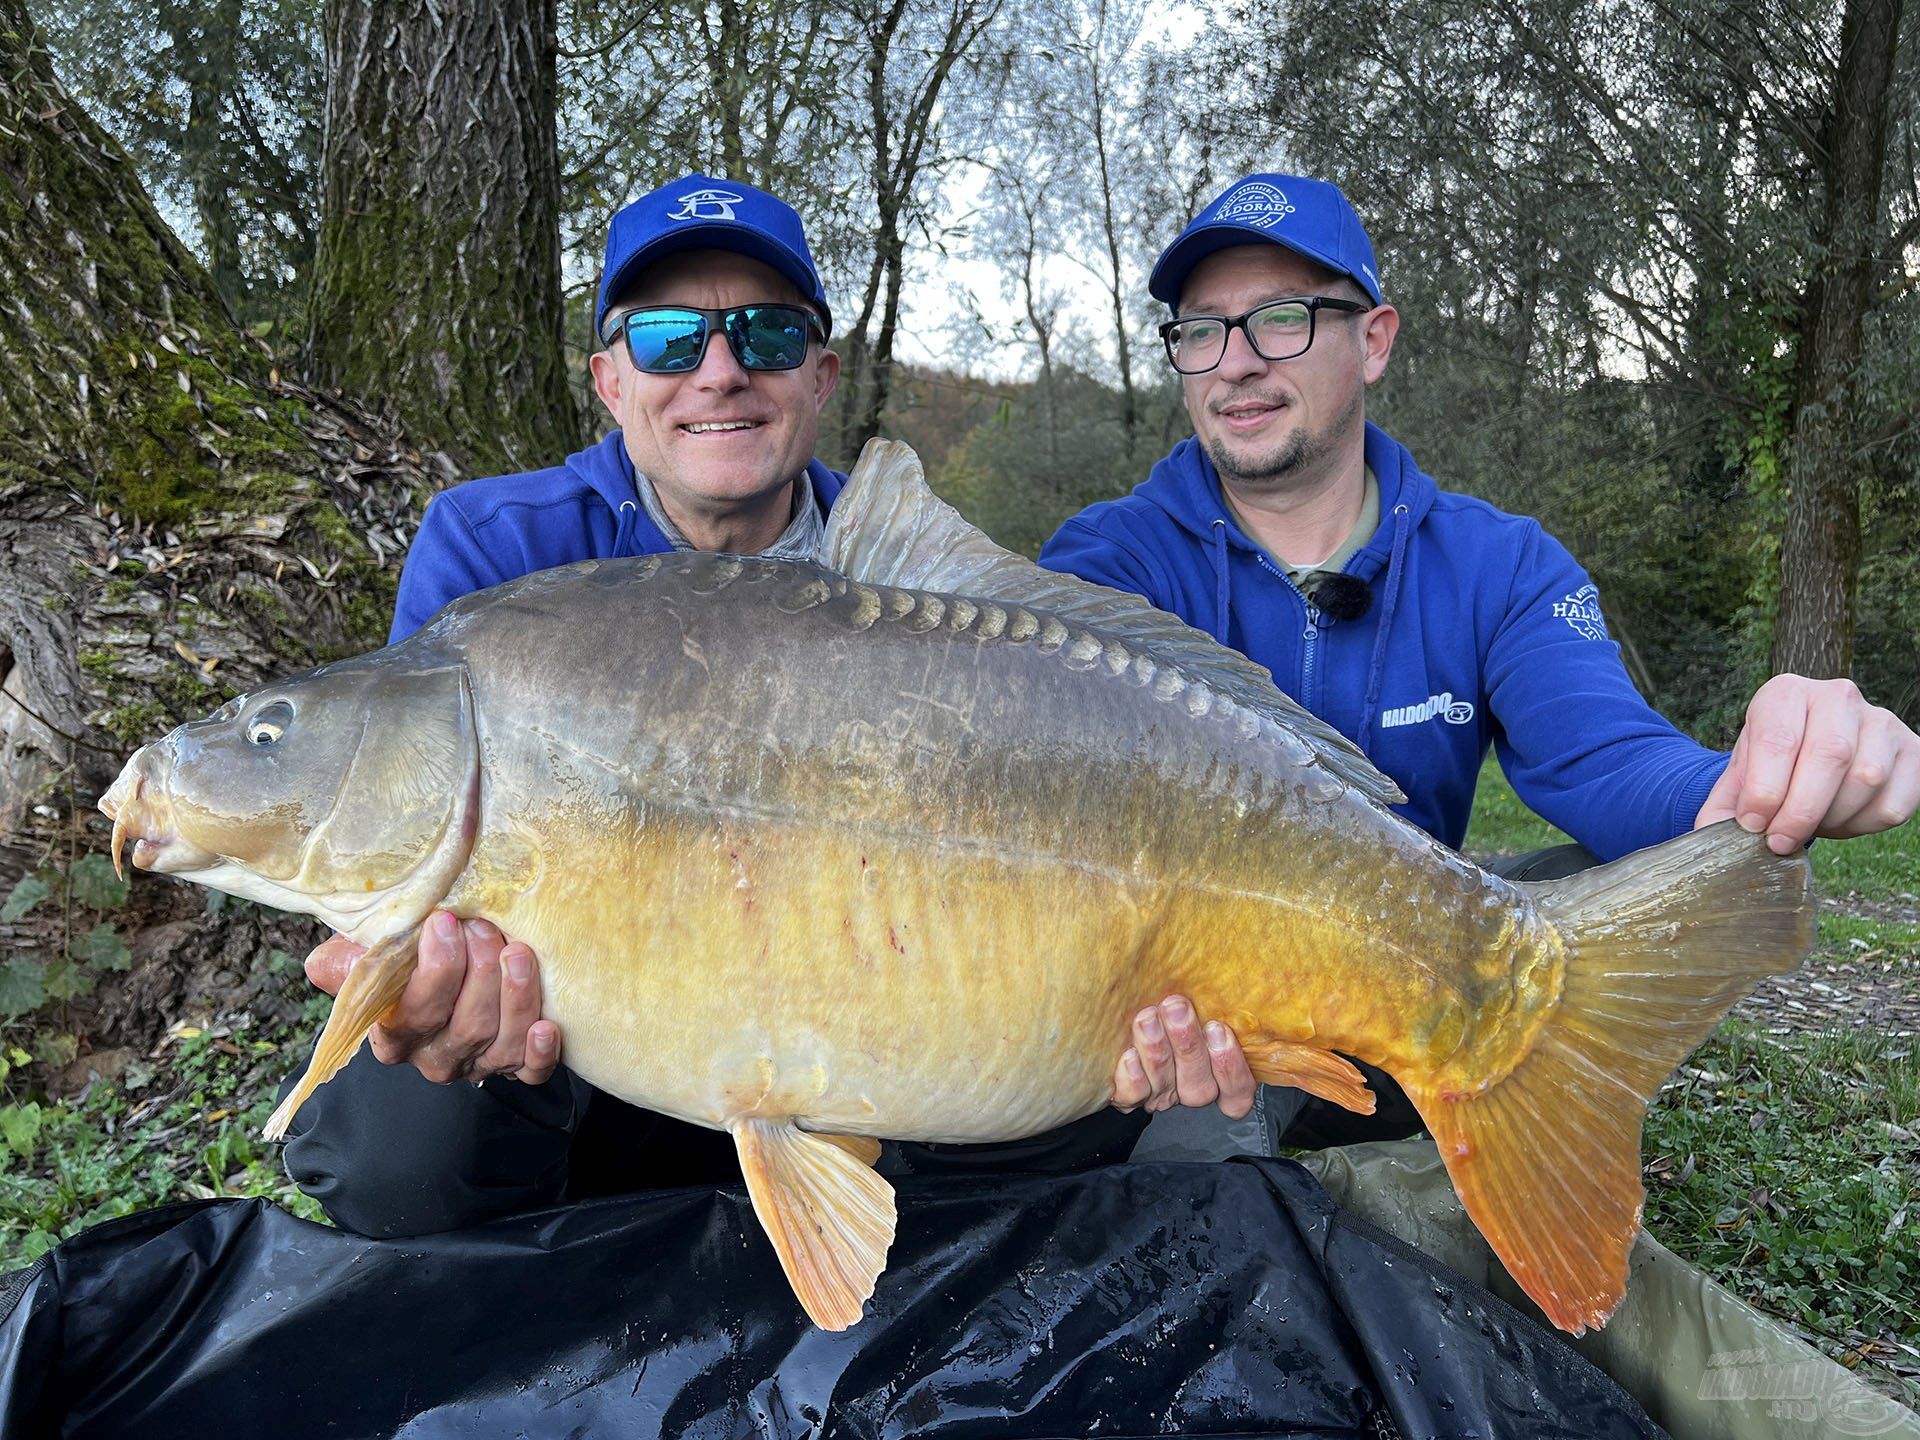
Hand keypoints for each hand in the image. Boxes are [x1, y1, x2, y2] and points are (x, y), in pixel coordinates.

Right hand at [303, 911, 561, 1084]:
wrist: (447, 968)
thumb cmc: (407, 958)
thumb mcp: (368, 955)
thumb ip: (348, 959)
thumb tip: (331, 964)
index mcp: (395, 1036)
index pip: (416, 1013)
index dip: (436, 970)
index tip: (445, 923)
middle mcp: (436, 1058)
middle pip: (467, 1026)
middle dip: (481, 972)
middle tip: (483, 928)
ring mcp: (479, 1064)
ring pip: (501, 1043)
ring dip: (516, 996)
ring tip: (518, 952)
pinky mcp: (517, 1067)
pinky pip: (531, 1072)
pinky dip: (541, 1052)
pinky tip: (548, 1026)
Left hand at [1110, 994, 1255, 1118]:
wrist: (1119, 1013)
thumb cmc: (1172, 1004)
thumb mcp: (1199, 1004)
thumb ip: (1212, 1004)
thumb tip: (1236, 965)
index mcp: (1218, 1077)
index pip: (1237, 1089)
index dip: (1231, 1066)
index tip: (1217, 1028)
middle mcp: (1191, 1088)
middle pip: (1200, 1087)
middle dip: (1188, 1045)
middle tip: (1175, 1008)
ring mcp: (1160, 1096)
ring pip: (1165, 1088)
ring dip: (1157, 1051)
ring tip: (1148, 1018)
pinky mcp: (1128, 1096)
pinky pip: (1132, 1096)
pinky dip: (1132, 1079)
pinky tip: (1129, 1055)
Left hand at [1696, 674, 1919, 852]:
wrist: (1807, 756)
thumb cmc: (1770, 767)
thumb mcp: (1738, 779)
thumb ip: (1722, 808)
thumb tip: (1709, 838)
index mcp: (1786, 692)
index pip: (1778, 740)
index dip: (1764, 791)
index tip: (1752, 825)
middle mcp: (1838, 696)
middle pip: (1829, 756)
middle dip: (1800, 812)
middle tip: (1779, 842)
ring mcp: (1882, 721)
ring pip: (1866, 779)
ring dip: (1832, 819)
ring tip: (1808, 826)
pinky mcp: (1913, 752)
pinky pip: (1893, 803)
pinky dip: (1863, 826)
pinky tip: (1840, 820)